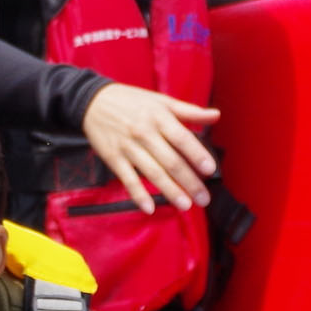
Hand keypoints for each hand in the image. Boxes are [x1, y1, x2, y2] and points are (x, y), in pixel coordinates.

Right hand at [80, 82, 220, 212]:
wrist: (93, 102)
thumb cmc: (132, 101)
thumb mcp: (161, 101)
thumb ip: (189, 111)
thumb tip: (217, 115)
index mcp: (159, 117)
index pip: (182, 138)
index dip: (197, 154)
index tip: (210, 170)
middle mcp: (144, 133)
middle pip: (170, 161)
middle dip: (189, 181)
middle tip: (204, 198)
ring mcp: (128, 147)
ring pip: (152, 172)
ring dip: (169, 191)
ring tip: (185, 205)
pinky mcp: (113, 158)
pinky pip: (128, 179)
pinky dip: (138, 195)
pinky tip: (150, 208)